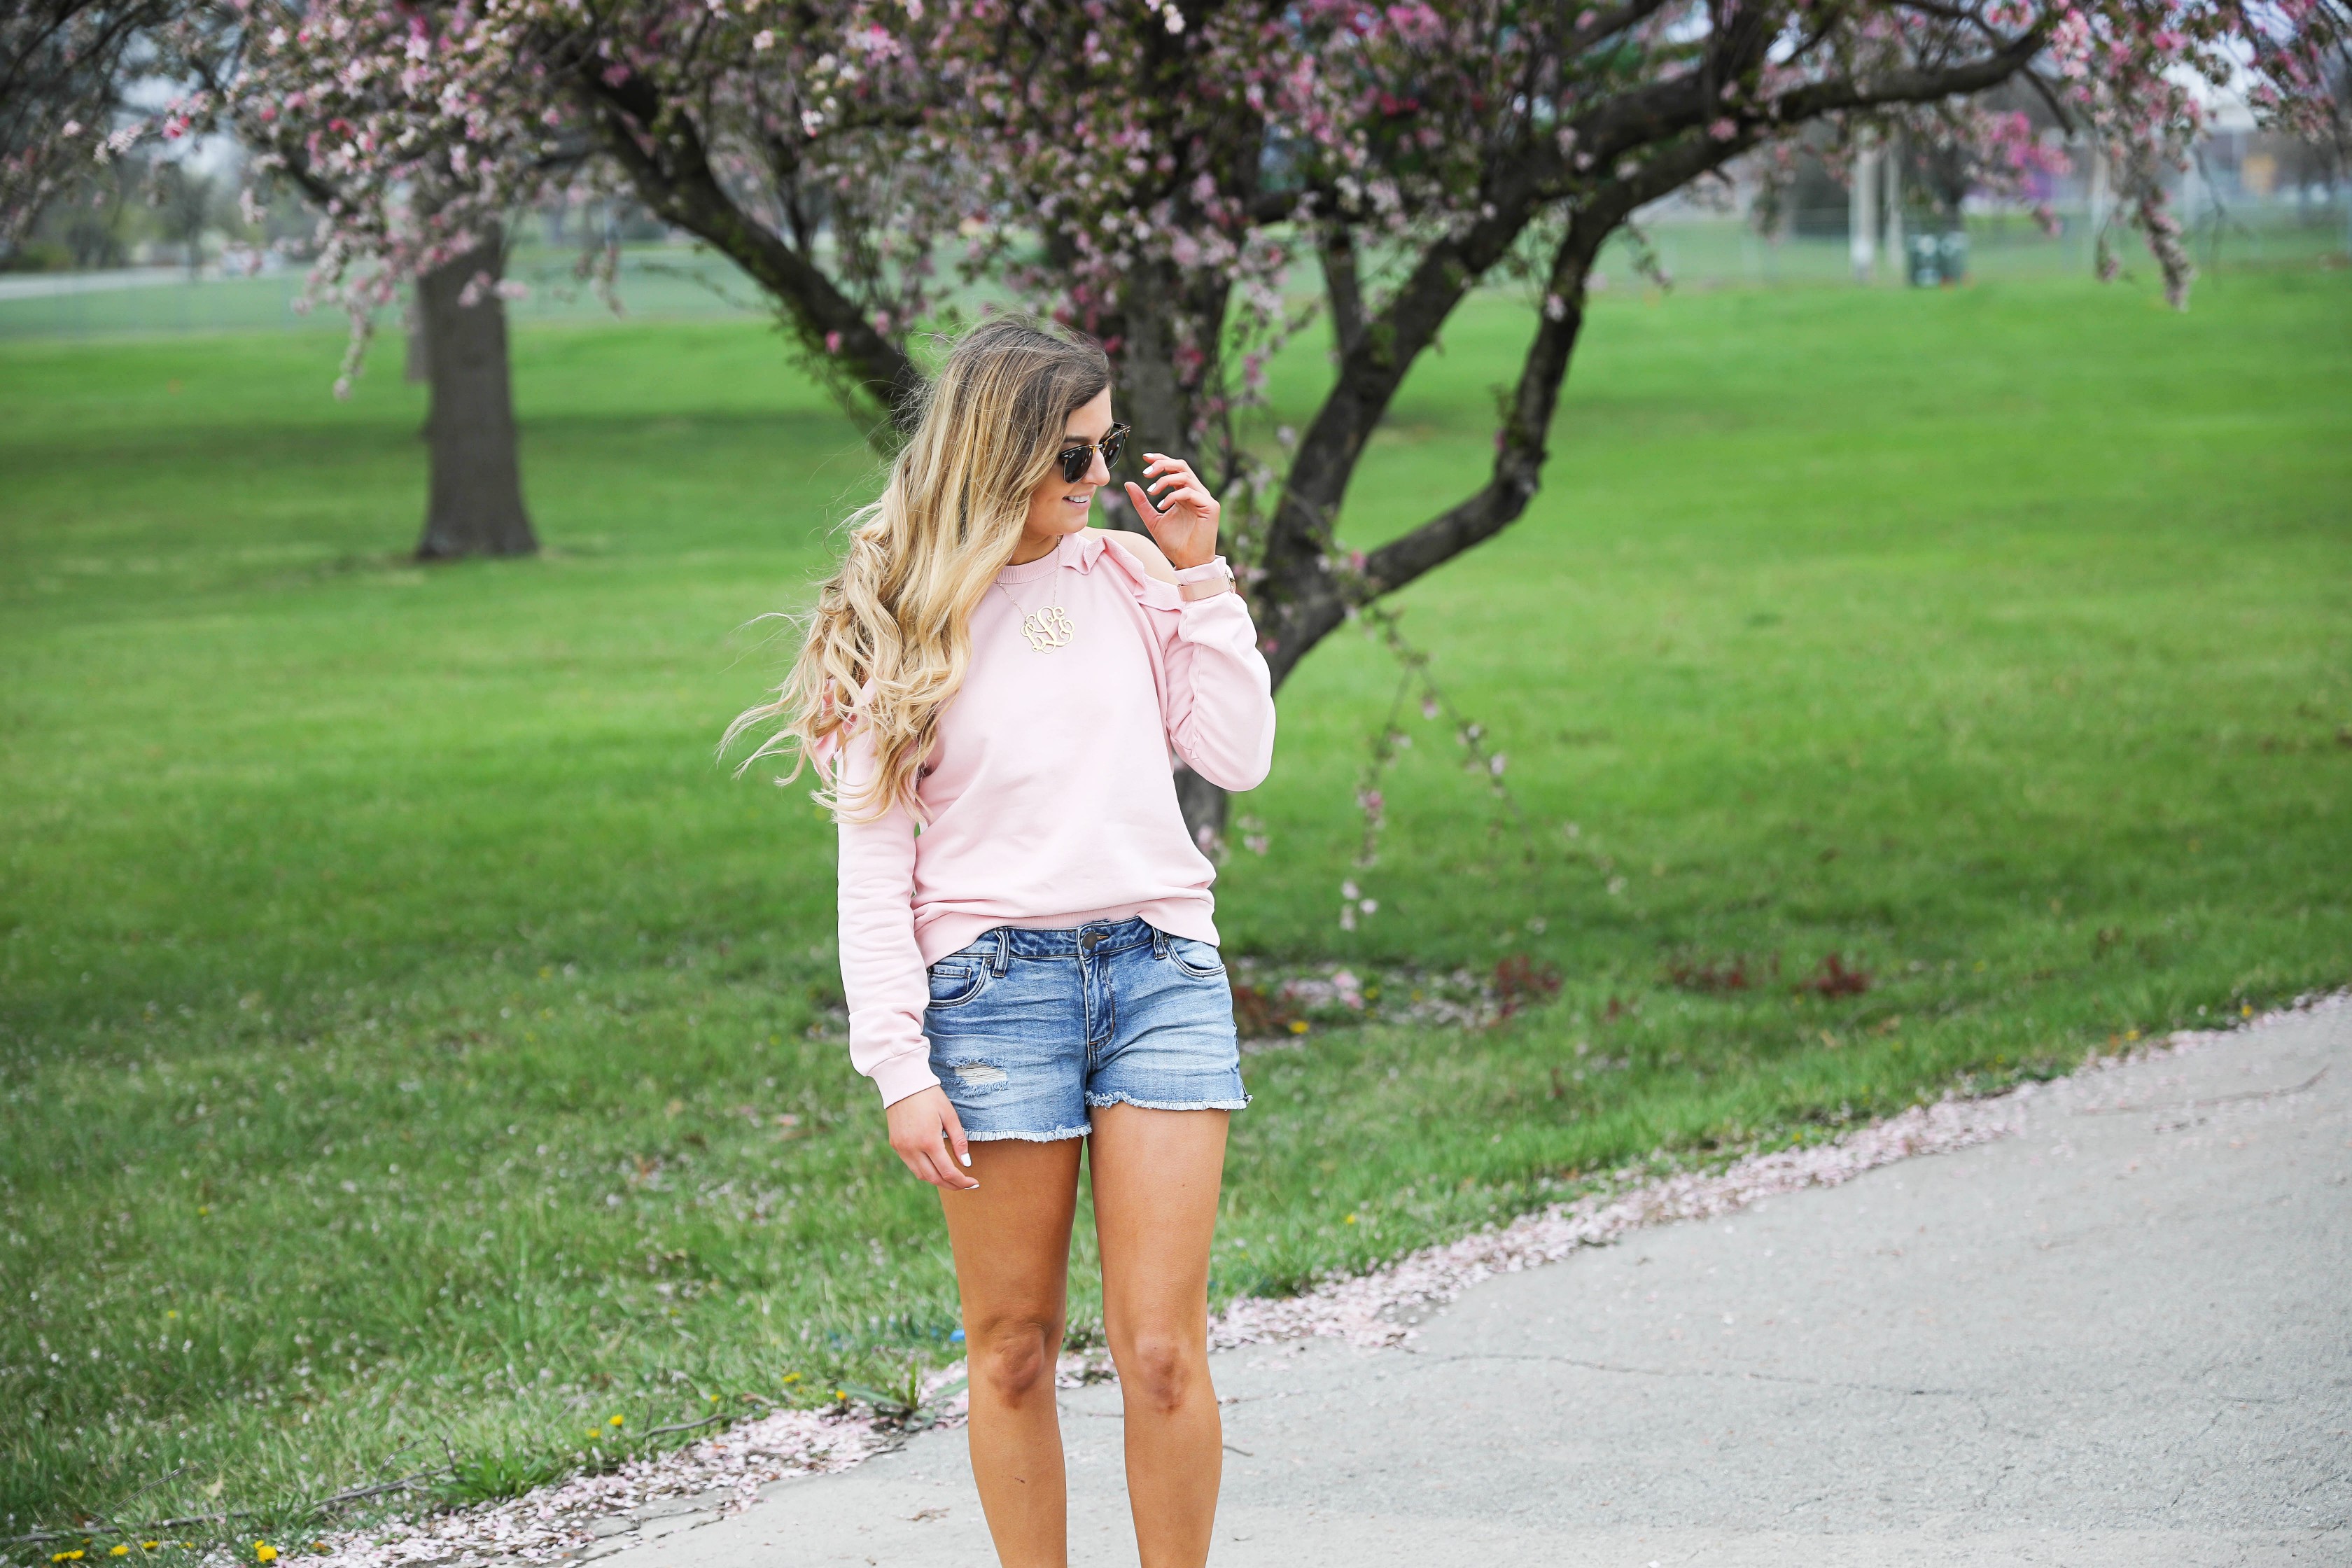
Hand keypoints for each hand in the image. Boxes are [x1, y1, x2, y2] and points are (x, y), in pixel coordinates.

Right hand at [886, 1086, 977, 1190]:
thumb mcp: (949, 1115)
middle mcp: (912, 1148)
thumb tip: (966, 1163)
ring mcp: (901, 1148)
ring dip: (938, 1180)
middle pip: (934, 1178)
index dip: (962, 1181)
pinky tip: (936, 1167)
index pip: (948, 1171)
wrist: (902, 1082)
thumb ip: (959, 1141)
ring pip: (921, 1175)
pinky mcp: (895, 1145)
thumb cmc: (930, 1096)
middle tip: (965, 1185)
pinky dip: (925, 1171)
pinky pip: (912, 1165)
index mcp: (929, 1141)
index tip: (974, 1182)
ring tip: (952, 1179)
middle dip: (952, 1185)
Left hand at [1125, 453, 1221, 569]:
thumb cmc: (1173, 543)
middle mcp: (1196, 492)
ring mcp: (1204, 498)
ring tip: (1152, 492)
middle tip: (1146, 473)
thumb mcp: (1152, 519)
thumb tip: (1129, 483)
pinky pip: (1190, 493)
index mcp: (1184, 492)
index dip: (1161, 459)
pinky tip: (1161, 506)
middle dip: (1162, 464)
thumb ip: (1142, 503)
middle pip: (1181, 466)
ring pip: (1185, 476)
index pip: (1174, 468)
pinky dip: (1173, 496)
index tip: (1145, 457)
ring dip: (1165, 480)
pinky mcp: (1210, 507)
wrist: (1187, 562)